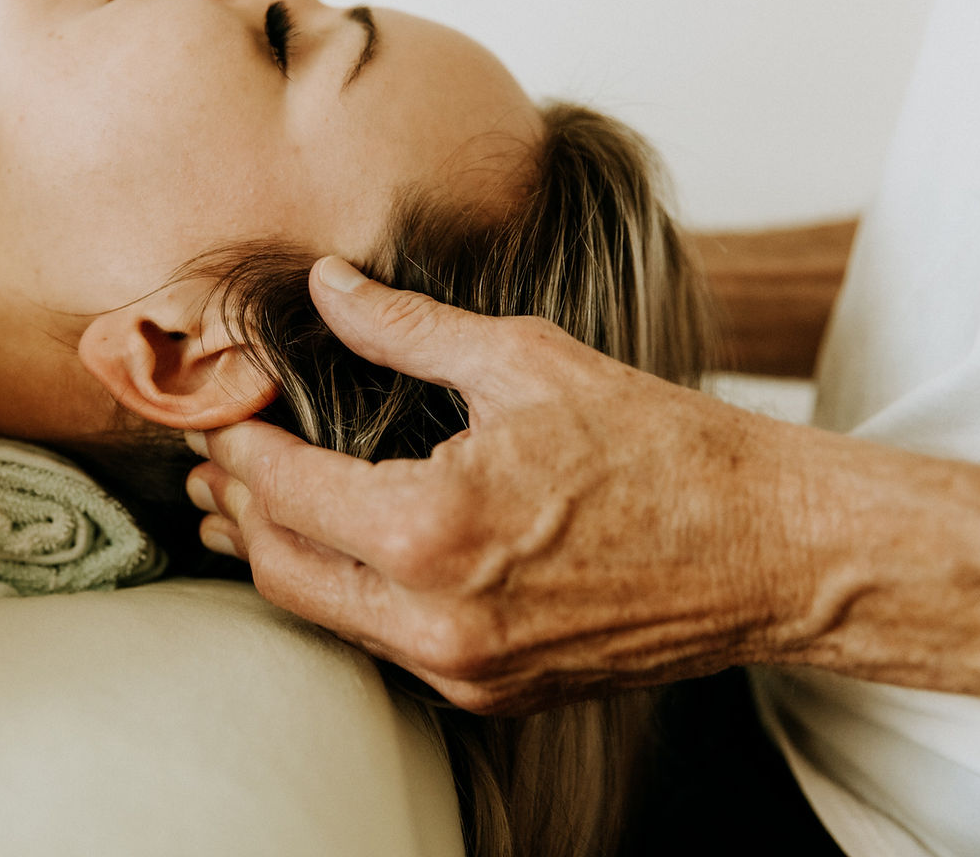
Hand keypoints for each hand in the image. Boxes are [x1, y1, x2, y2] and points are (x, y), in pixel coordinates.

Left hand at [187, 256, 800, 713]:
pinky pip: (381, 641)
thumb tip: (326, 287)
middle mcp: (437, 620)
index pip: (285, 489)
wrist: (766, 549)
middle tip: (213, 460)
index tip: (216, 409)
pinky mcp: (490, 691)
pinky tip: (334, 549)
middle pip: (284, 567)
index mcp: (434, 530)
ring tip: (245, 507)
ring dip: (280, 555)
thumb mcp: (523, 360)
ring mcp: (464, 669)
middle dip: (239, 508)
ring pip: (325, 614)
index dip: (237, 444)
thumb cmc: (659, 446)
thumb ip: (405, 328)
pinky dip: (342, 591)